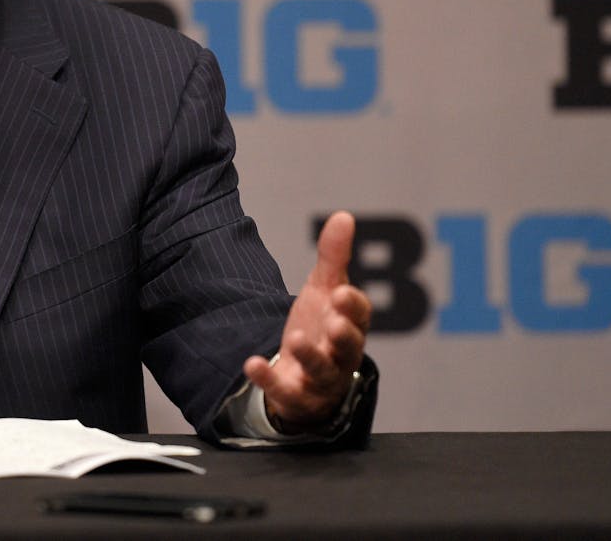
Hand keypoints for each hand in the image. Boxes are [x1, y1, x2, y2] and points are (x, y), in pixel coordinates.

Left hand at [244, 211, 370, 433]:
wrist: (305, 373)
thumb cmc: (322, 325)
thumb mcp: (325, 288)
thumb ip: (334, 256)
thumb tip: (344, 216)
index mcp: (351, 326)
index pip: (359, 316)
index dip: (352, 306)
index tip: (341, 293)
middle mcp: (341, 355)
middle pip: (348, 348)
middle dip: (343, 336)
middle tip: (334, 323)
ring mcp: (320, 378)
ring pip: (321, 371)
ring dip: (310, 356)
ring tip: (294, 339)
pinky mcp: (295, 395)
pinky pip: (284, 389)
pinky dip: (268, 378)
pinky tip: (251, 363)